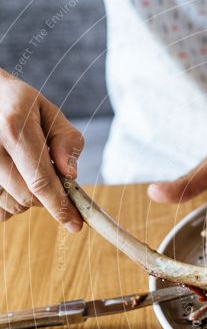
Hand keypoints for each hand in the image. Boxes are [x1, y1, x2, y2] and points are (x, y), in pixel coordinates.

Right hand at [0, 69, 83, 228]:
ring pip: (10, 205)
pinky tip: (12, 180)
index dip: (60, 206)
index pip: (41, 180)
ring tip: (25, 170)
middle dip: (46, 197)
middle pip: (26, 197)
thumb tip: (71, 175)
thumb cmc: (18, 104)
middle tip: (49, 177)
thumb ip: (66, 141)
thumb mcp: (48, 112)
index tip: (75, 224)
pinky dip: (8, 201)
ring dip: (26, 197)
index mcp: (13, 128)